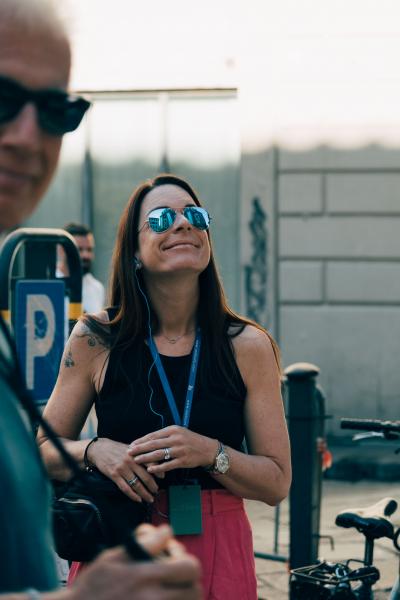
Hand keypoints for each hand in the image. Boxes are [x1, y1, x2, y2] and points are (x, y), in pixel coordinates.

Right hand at [66, 525, 201, 599]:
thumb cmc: (94, 585)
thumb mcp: (114, 557)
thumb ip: (145, 544)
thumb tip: (167, 531)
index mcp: (144, 577)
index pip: (189, 567)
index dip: (185, 558)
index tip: (171, 555)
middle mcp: (153, 599)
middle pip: (195, 590)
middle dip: (188, 579)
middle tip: (173, 573)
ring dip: (184, 593)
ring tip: (169, 587)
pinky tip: (162, 596)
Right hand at [86, 437, 158, 502]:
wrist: (99, 449)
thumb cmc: (117, 449)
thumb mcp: (130, 449)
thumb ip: (141, 455)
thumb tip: (155, 464)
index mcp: (136, 453)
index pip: (150, 463)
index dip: (158, 470)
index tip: (163, 477)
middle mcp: (131, 461)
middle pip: (145, 476)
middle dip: (153, 486)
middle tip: (157, 491)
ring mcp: (122, 469)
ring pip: (136, 484)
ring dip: (144, 493)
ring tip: (150, 498)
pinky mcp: (114, 475)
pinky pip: (125, 488)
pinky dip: (133, 495)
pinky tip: (138, 499)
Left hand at [128, 425, 217, 475]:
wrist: (207, 449)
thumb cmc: (190, 440)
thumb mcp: (178, 432)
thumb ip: (165, 435)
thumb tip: (148, 440)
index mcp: (173, 430)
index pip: (153, 435)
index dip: (141, 440)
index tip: (132, 444)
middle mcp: (176, 439)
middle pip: (153, 444)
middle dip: (140, 449)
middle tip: (129, 452)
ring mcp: (179, 450)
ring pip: (159, 454)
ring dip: (145, 458)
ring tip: (136, 461)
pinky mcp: (183, 461)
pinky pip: (167, 465)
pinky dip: (157, 467)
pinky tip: (149, 470)